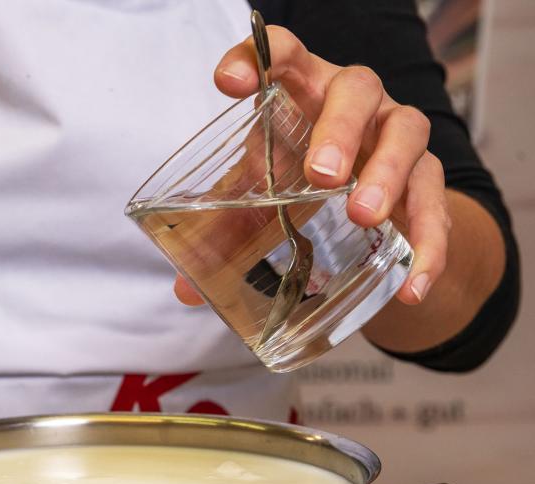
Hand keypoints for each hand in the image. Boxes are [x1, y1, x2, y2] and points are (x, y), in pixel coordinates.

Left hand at [176, 26, 447, 308]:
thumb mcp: (259, 195)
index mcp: (304, 92)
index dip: (258, 58)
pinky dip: (428, 245)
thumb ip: (224, 231)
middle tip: (321, 176)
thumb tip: (184, 291)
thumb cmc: (300, 176)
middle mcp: (356, 103)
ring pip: (407, 133)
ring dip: (388, 173)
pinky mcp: (428, 178)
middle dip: (339, 129)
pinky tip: (411, 286)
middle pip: (357, 90)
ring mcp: (396, 136)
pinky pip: (437, 205)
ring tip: (363, 215)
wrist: (369, 200)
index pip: (286, 54)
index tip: (229, 83)